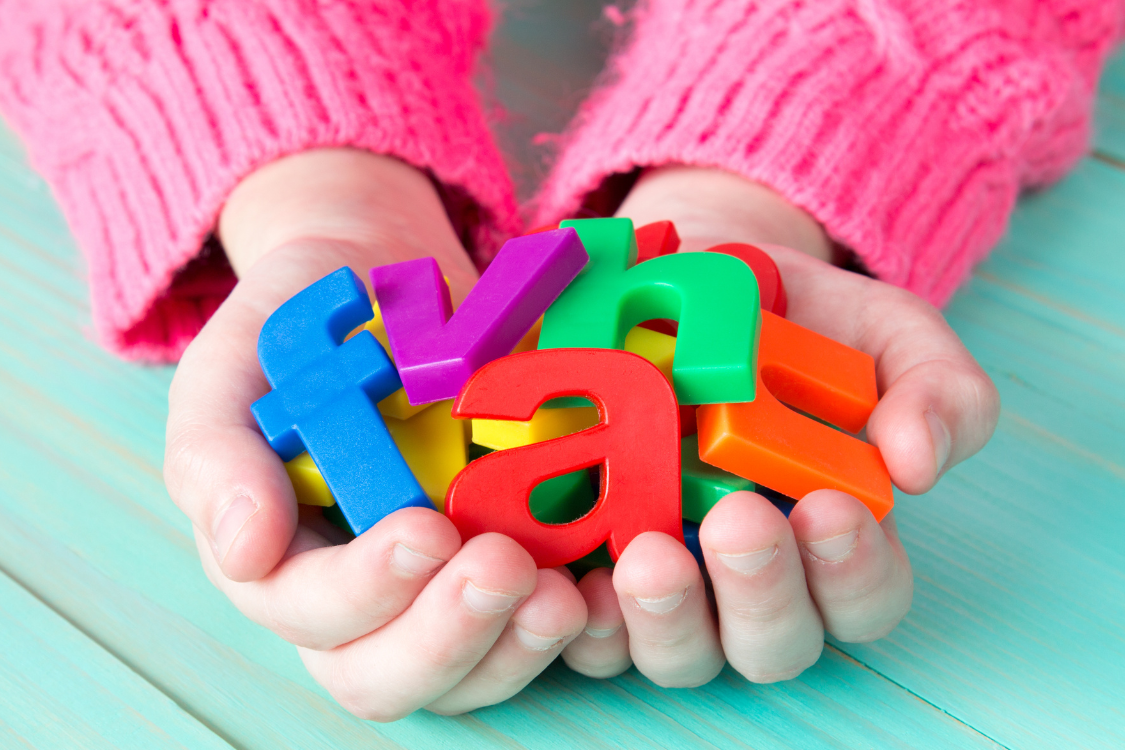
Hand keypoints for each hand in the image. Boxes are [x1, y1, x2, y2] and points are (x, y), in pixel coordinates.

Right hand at [163, 148, 586, 718]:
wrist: (379, 274)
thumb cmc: (297, 323)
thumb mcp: (234, 369)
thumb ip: (217, 455)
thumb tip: (242, 550)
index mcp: (286, 561)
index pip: (314, 615)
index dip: (367, 591)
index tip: (424, 531)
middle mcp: (365, 596)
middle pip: (390, 675)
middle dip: (450, 636)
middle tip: (507, 568)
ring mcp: (443, 587)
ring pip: (472, 672)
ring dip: (518, 647)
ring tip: (565, 596)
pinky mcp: (515, 561)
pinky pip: (542, 622)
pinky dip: (582, 625)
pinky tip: (607, 587)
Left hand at [560, 165, 999, 685]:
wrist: (692, 285)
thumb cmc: (800, 324)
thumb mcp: (886, 337)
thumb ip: (937, 391)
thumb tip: (919, 463)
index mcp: (832, 544)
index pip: (861, 597)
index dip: (853, 571)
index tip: (831, 506)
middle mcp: (750, 583)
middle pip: (769, 643)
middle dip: (759, 593)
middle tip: (740, 522)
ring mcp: (669, 584)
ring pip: (677, 652)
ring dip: (666, 618)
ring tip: (650, 555)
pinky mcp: (592, 565)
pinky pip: (584, 627)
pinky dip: (580, 617)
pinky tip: (576, 579)